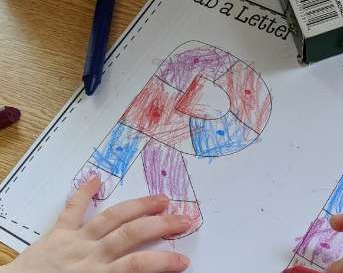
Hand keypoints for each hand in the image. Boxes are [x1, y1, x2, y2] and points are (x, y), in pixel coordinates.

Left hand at [2, 176, 190, 272]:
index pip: (138, 265)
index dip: (164, 261)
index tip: (184, 260)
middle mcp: (89, 256)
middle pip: (132, 234)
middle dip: (162, 225)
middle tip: (185, 219)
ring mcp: (73, 243)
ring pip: (111, 218)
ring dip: (138, 206)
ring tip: (162, 199)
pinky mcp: (56, 236)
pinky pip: (70, 211)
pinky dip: (83, 193)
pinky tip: (96, 179)